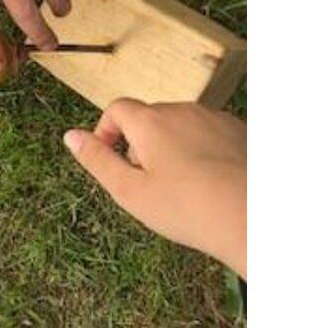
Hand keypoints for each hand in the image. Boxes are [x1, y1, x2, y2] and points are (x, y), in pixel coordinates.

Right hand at [63, 101, 246, 277]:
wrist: (256, 219)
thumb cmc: (189, 209)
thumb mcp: (129, 191)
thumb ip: (97, 160)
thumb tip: (71, 136)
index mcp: (151, 122)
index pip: (118, 108)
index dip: (106, 130)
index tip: (109, 158)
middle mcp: (184, 110)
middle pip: (151, 117)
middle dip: (141, 143)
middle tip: (146, 184)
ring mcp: (217, 119)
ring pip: (182, 125)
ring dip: (172, 147)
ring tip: (182, 188)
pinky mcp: (242, 132)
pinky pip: (211, 134)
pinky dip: (203, 152)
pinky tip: (210, 185)